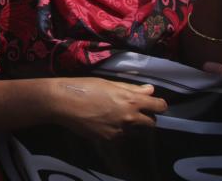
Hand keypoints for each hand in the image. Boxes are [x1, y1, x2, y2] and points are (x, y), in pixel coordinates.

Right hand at [52, 77, 166, 139]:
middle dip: (146, 117)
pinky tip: (102, 121)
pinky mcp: (108, 139)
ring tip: (115, 116)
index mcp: (131, 100)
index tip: (154, 103)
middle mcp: (129, 118)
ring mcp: (119, 131)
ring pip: (135, 131)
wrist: (63, 102)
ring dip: (131, 125)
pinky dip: (115, 130)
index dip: (159, 104)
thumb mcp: (108, 83)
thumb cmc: (84, 86)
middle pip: (151, 123)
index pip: (159, 106)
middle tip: (133, 110)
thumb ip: (131, 88)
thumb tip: (150, 90)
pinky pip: (119, 135)